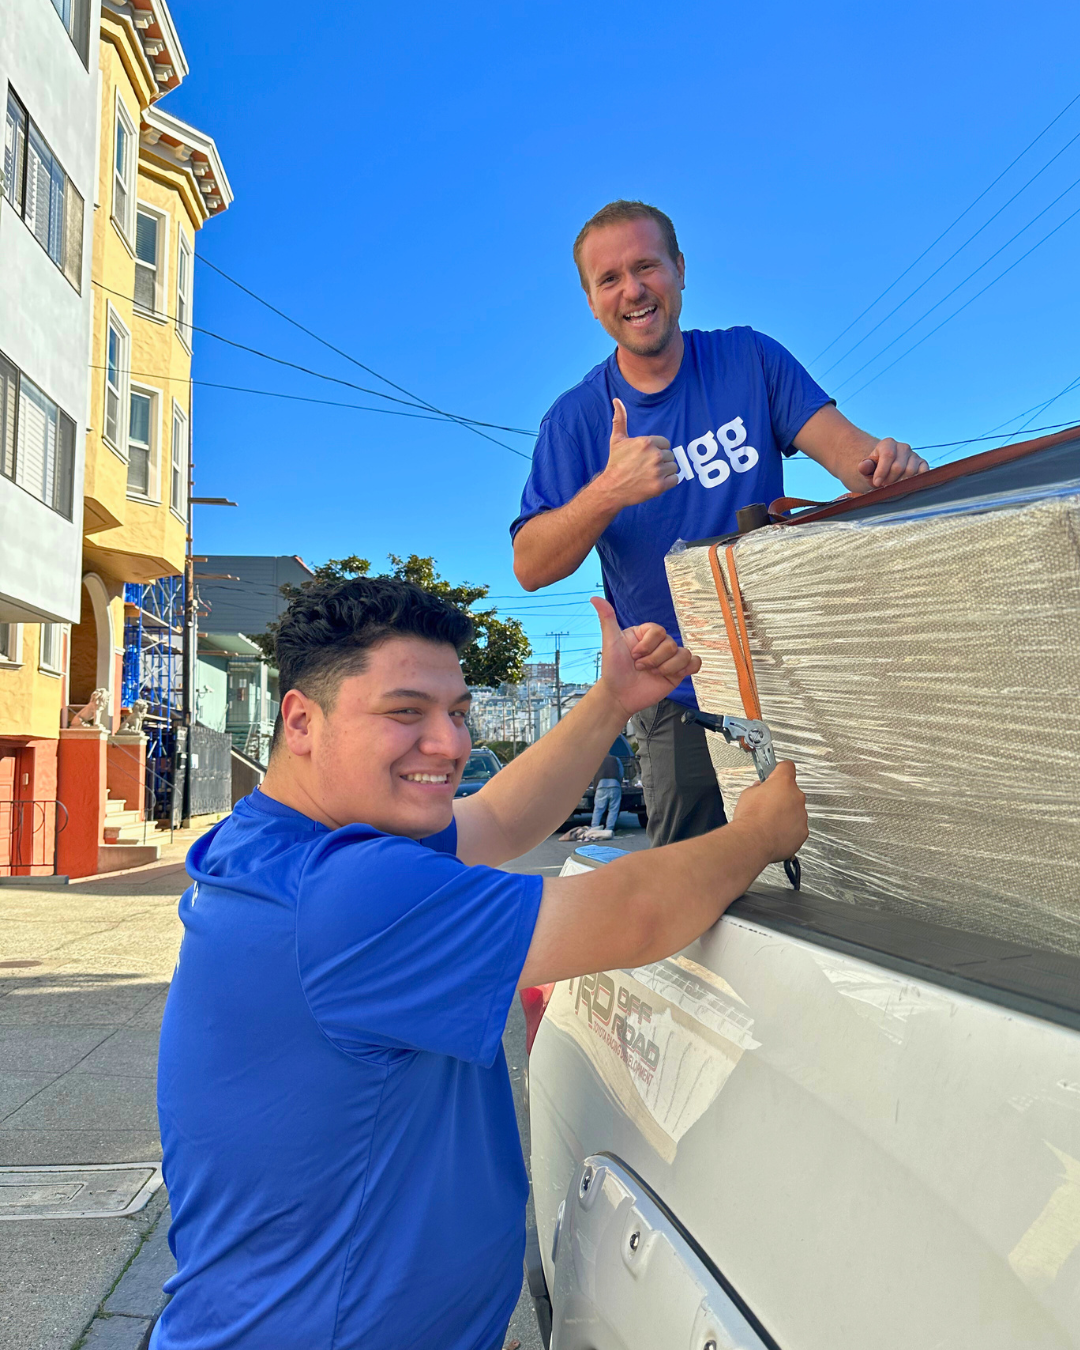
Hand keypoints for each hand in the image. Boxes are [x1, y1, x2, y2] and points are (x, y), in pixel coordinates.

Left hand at [592, 597, 700, 716]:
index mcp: (645, 634)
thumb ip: (607, 619)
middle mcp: (659, 645)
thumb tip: (595, 598)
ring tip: (653, 674)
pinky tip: (673, 674)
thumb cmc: (613, 669)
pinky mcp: (677, 673)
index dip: (647, 645)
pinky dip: (687, 668)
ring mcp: (669, 659)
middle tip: (640, 668)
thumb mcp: (610, 642)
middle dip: (653, 659)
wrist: (619, 696)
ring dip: (667, 667)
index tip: (633, 655)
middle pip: (670, 644)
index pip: (658, 631)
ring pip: (684, 654)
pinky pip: (694, 663)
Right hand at [601, 399, 678, 506]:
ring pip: (674, 467)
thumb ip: (620, 419)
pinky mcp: (660, 486)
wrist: (611, 488)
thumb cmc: (615, 463)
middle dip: (661, 461)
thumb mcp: (617, 440)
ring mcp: (658, 471)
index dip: (658, 450)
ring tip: (651, 475)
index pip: (665, 443)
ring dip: (665, 472)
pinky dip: (668, 482)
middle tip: (647, 467)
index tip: (646, 457)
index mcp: (646, 442)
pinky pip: (675, 480)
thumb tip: (617, 400)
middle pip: (670, 455)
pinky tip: (656, 482)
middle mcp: (654, 455)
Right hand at [730, 761, 807, 862]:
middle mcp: (796, 797)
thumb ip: (758, 788)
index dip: (780, 770)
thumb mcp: (747, 794)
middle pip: (792, 792)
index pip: (787, 767)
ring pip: (795, 811)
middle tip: (767, 806)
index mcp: (783, 783)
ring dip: (785, 814)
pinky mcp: (803, 832)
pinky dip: (788, 830)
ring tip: (769, 823)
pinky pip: (797, 828)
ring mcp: (802, 815)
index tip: (776, 774)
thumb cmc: (749, 818)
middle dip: (781, 797)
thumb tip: (760, 790)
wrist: (752, 842)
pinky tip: (775, 833)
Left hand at [857, 438, 928, 489]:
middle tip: (883, 486)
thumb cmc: (875, 471)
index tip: (876, 483)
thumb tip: (864, 466)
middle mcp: (903, 447)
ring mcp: (914, 455)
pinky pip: (922, 473)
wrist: (886, 472)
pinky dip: (914, 481)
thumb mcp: (867, 469)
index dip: (882, 471)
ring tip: (892, 485)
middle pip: (899, 466)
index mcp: (888, 444)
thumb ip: (865, 467)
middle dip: (889, 480)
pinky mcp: (923, 463)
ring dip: (900, 482)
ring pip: (911, 471)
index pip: (888, 455)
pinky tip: (904, 484)